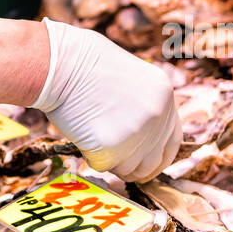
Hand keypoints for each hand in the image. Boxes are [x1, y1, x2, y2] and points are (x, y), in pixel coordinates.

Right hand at [33, 18, 180, 181]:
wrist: (60, 62)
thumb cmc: (86, 64)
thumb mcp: (131, 77)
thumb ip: (143, 105)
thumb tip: (142, 137)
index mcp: (164, 96)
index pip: (172, 140)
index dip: (159, 156)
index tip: (146, 163)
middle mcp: (156, 116)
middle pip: (152, 162)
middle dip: (135, 167)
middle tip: (115, 160)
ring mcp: (136, 134)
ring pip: (128, 169)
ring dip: (112, 161)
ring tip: (93, 135)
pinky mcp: (111, 148)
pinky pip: (103, 166)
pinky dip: (91, 156)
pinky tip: (83, 133)